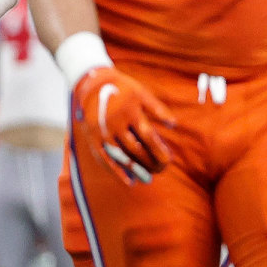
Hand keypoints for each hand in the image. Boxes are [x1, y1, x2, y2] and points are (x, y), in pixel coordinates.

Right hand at [71, 67, 174, 185]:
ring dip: (135, 170)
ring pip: (121, 156)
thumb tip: (173, 124)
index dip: (158, 150)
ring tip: (148, 179)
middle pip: (135, 149)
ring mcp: (103, 132)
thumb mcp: (142, 93)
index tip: (168, 161)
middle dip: (149, 162)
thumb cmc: (124, 89)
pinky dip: (116, 172)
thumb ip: (157, 109)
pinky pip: (105, 159)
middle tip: (161, 171)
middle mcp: (115, 123)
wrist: (93, 84)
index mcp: (130, 111)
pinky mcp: (93, 138)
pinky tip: (129, 181)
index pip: (147, 136)